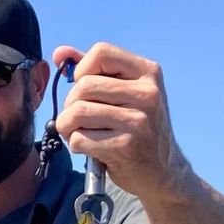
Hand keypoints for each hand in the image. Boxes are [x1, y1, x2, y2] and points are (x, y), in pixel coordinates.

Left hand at [52, 43, 190, 205]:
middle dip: (70, 104)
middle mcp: (147, 93)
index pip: (101, 52)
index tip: (83, 88)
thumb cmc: (137, 129)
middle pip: (84, 85)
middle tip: (77, 118)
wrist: (162, 171)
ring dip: (67, 126)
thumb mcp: (126, 94)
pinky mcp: (125, 147)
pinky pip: (80, 139)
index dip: (82, 70)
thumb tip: (60, 53)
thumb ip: (94, 71)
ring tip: (77, 132)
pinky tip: (87, 148)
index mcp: (148, 73)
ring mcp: (138, 121)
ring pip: (78, 113)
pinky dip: (75, 144)